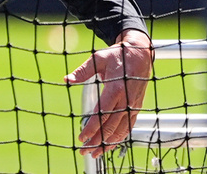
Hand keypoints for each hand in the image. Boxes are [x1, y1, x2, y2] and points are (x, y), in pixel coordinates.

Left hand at [64, 29, 152, 157]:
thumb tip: (66, 79)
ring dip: (108, 143)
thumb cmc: (117, 55)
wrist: (140, 54)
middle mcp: (126, 100)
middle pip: (111, 126)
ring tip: (95, 153)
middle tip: (84, 150)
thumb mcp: (98, 58)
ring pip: (121, 130)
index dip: (92, 128)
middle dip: (97, 140)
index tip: (81, 137)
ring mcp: (132, 105)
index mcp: (115, 88)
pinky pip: (128, 127)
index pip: (102, 114)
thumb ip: (83, 71)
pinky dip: (119, 138)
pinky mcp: (136, 107)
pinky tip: (110, 146)